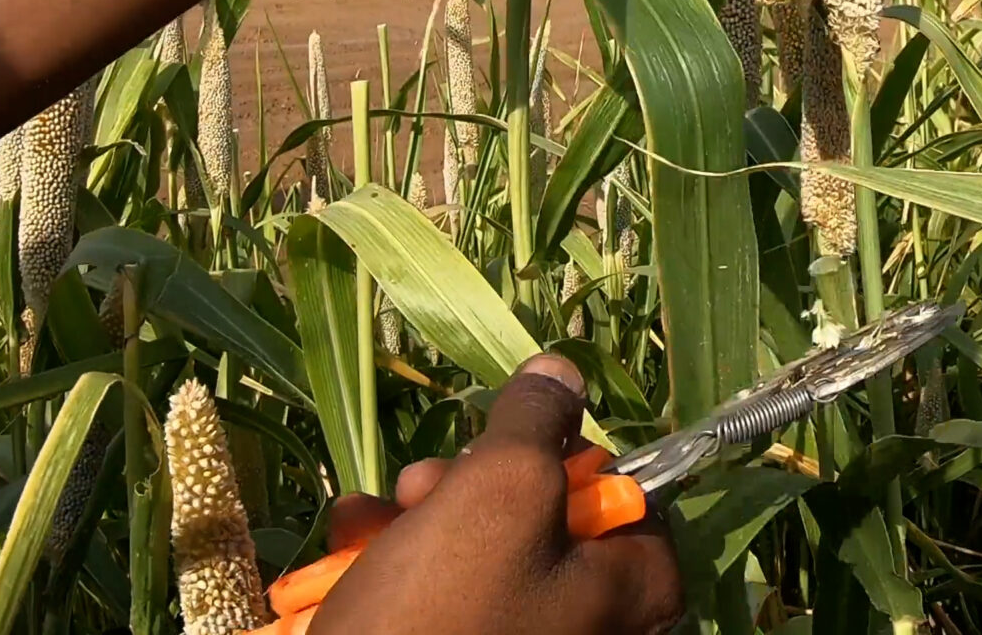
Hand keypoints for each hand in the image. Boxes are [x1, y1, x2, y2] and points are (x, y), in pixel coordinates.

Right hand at [311, 353, 684, 634]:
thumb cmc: (441, 615)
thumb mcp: (496, 492)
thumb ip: (533, 423)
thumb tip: (562, 373)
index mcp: (634, 588)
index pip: (619, 485)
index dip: (549, 455)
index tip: (499, 453)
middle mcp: (593, 623)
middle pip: (538, 512)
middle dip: (461, 487)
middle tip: (419, 492)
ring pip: (475, 547)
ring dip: (411, 521)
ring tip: (366, 527)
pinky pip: (440, 594)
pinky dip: (392, 567)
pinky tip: (347, 560)